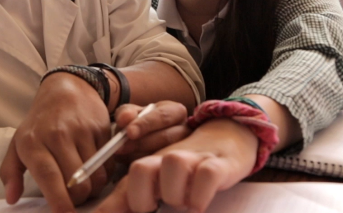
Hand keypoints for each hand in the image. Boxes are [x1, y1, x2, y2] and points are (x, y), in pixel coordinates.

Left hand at [0, 72, 112, 212]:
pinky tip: (94, 166)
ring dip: (92, 188)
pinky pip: (108, 164)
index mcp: (33, 142)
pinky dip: (103, 173)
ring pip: (96, 177)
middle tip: (72, 197)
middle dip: (77, 199)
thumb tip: (11, 198)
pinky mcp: (101, 130)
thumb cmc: (40, 123)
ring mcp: (82, 131)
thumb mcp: (18, 143)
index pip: (48, 175)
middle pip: (77, 183)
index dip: (58, 200)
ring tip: (83, 181)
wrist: (67, 90)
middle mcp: (58, 135)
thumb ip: (11, 172)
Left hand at [96, 118, 258, 212]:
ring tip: (182, 203)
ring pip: (172, 163)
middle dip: (141, 198)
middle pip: (141, 168)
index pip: (124, 179)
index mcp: (150, 161)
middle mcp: (167, 157)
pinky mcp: (220, 163)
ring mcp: (194, 158)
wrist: (227, 137)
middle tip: (151, 208)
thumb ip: (127, 196)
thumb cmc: (186, 165)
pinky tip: (198, 204)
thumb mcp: (157, 179)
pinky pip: (206, 174)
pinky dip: (199, 195)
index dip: (115, 203)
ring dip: (174, 193)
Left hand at [113, 101, 190, 161]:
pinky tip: (130, 164)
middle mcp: (184, 130)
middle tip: (120, 147)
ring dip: (139, 155)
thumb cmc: (136, 123)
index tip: (129, 132)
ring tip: (122, 154)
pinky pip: (160, 168)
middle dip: (141, 142)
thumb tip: (126, 118)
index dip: (145, 124)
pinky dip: (143, 167)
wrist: (137, 141)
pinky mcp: (176, 166)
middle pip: (166, 137)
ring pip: (163, 154)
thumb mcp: (130, 113)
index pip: (164, 116)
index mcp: (175, 112)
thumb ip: (126, 113)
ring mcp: (183, 150)